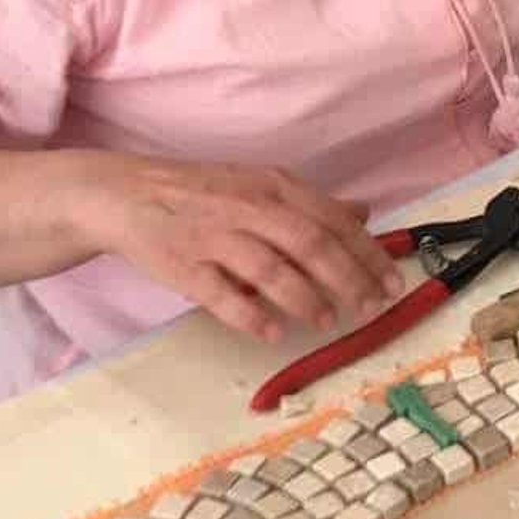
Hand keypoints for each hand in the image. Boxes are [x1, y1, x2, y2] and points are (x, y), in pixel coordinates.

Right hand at [73, 155, 401, 339]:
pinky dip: (252, 314)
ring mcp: (214, 235)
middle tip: (370, 307)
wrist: (125, 194)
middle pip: (311, 245)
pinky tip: (275, 332)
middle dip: (349, 280)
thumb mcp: (259, 186)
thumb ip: (311, 204)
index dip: (368, 254)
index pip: (333, 221)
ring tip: (327, 321)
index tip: (392, 282)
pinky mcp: (183, 265)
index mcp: (273, 186)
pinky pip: (223, 294)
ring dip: (306, 298)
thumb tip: (363, 213)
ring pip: (272, 269)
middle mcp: (248, 207)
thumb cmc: (202, 194)